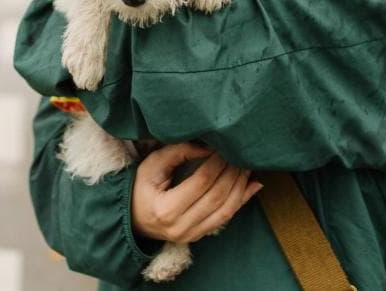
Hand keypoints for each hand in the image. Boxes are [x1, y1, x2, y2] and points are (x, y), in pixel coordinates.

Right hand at [131, 142, 262, 243]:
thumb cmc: (141, 188)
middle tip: (240, 154)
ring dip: (240, 186)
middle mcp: (181, 226)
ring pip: (226, 210)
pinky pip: (226, 218)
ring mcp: (191, 235)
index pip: (201, 182)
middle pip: (217, 196)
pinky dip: (241, 201)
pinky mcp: (199, 236)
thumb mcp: (152, 166)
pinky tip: (252, 186)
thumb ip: (178, 153)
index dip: (216, 163)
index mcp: (166, 209)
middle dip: (232, 173)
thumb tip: (208, 147)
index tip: (224, 148)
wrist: (132, 219)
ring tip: (247, 166)